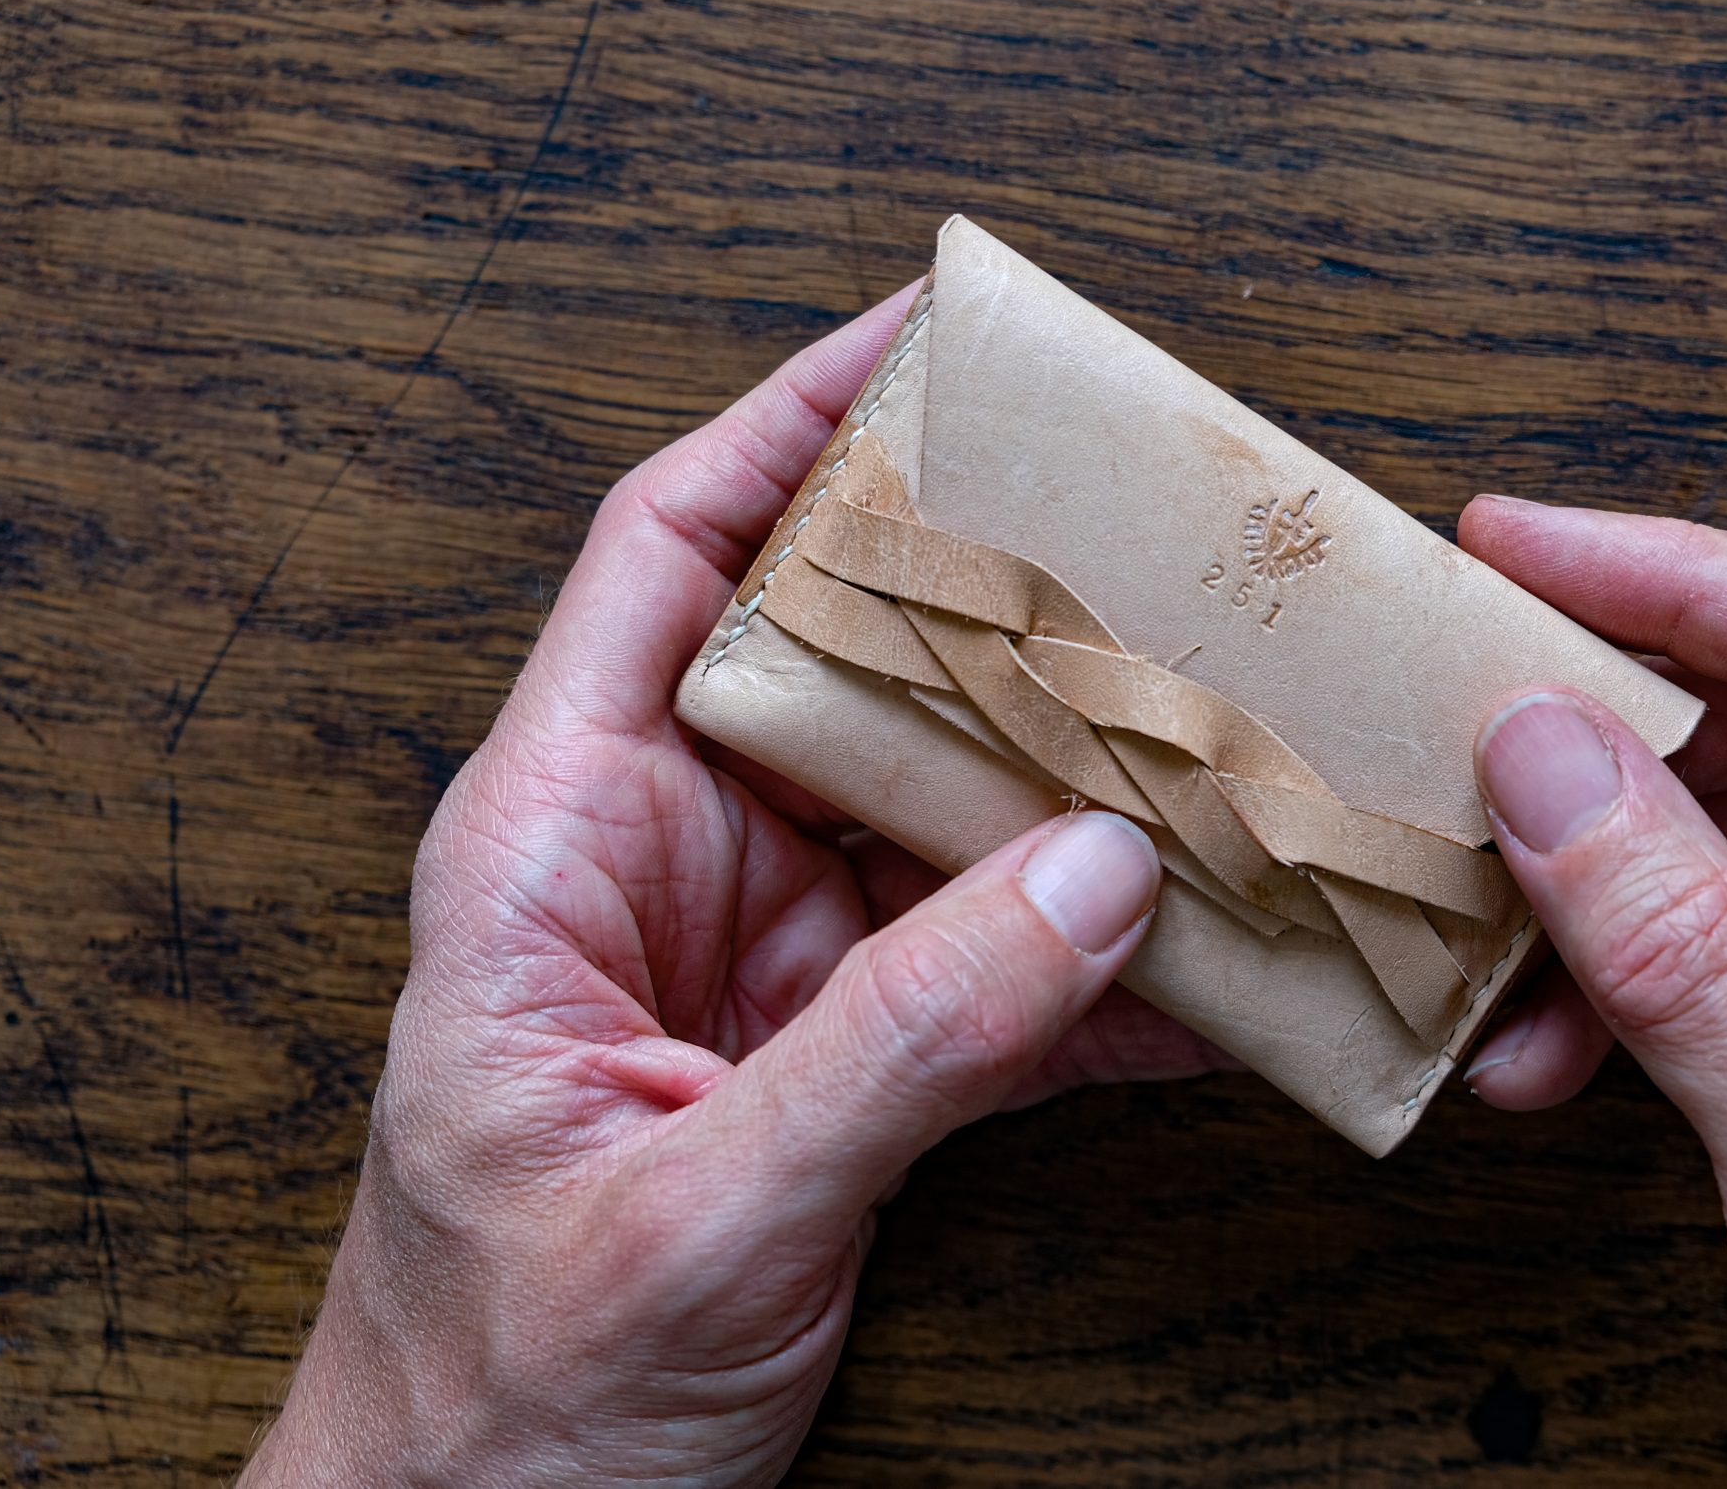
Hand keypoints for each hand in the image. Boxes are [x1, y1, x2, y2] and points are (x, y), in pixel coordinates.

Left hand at [241, 288, 1218, 1488]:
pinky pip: (1001, 970)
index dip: (788, 430)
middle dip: (996, 603)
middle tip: (1152, 542)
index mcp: (560, 842)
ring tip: (1227, 737)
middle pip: (847, 662)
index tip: (920, 344)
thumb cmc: (499, 1401)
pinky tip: (1215, 957)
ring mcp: (769, 963)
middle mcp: (672, 867)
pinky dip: (1109, 966)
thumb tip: (1097, 875)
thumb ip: (899, 1045)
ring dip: (1084, 786)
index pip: (671, 558)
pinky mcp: (849, 1062)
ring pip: (949, 810)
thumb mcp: (695, 1212)